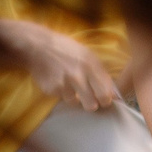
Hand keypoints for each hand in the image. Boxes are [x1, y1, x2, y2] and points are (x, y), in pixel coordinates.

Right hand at [0, 17, 119, 111]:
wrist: (38, 47)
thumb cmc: (66, 50)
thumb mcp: (87, 55)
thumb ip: (101, 73)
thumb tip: (113, 94)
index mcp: (91, 65)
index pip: (105, 93)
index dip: (106, 100)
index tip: (104, 100)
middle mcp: (79, 75)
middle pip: (92, 105)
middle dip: (93, 105)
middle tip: (90, 101)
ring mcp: (64, 84)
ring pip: (76, 103)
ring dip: (75, 97)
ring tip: (70, 85)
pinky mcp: (52, 90)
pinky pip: (62, 98)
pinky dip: (62, 93)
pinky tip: (58, 81)